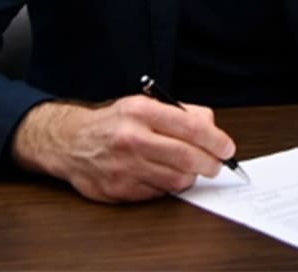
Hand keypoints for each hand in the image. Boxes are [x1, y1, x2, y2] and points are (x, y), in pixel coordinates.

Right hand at [11, 95, 235, 202]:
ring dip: (190, 177)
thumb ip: (181, 113)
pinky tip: (163, 175)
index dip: (216, 140)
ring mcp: (123, 167)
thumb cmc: (114, 122)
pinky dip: (167, 186)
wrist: (70, 142)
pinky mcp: (118, 190)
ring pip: (175, 180)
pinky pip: (158, 194)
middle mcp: (131, 139)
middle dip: (210, 164)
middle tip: (216, 165)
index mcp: (141, 111)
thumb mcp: (145, 104)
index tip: (227, 148)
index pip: (191, 127)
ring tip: (188, 168)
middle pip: (187, 157)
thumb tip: (212, 129)